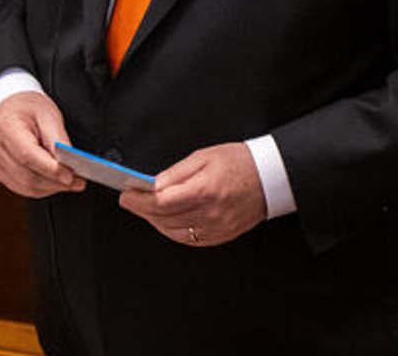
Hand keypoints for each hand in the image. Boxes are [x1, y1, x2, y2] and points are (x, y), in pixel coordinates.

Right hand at [0, 91, 84, 198]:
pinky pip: (22, 187)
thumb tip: (70, 163)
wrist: (8, 107)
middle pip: (27, 175)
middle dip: (55, 182)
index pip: (27, 155)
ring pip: (26, 186)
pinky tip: (55, 183)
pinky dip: (42, 189)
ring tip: (70, 183)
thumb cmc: (28, 108)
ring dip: (51, 188)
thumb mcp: (48, 114)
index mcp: (6, 128)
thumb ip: (58, 139)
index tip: (71, 176)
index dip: (50, 169)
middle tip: (78, 182)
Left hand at [118, 142, 264, 247]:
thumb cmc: (239, 163)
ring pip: (173, 232)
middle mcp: (210, 213)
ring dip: (154, 221)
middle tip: (130, 200)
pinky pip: (188, 240)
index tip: (126, 194)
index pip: (161, 202)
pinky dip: (171, 231)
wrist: (270, 177)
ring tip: (145, 209)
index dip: (139, 200)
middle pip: (163, 218)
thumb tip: (151, 185)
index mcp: (205, 190)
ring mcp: (216, 228)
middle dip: (142, 210)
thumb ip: (175, 173)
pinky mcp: (220, 236)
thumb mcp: (203, 157)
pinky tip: (164, 221)